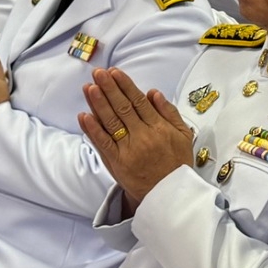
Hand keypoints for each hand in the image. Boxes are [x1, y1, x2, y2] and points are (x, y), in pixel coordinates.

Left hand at [75, 66, 195, 209]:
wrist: (169, 195)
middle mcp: (144, 136)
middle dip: (109, 88)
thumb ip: (169, 112)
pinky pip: (103, 143)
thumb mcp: (184, 135)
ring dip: (99, 103)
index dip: (125, 86)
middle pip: (123, 108)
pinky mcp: (117, 163)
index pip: (139, 102)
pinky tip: (84, 116)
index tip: (115, 72)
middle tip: (98, 73)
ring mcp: (129, 150)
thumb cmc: (176, 164)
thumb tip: (153, 92)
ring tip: (89, 87)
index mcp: (160, 128)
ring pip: (111, 122)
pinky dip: (92, 129)